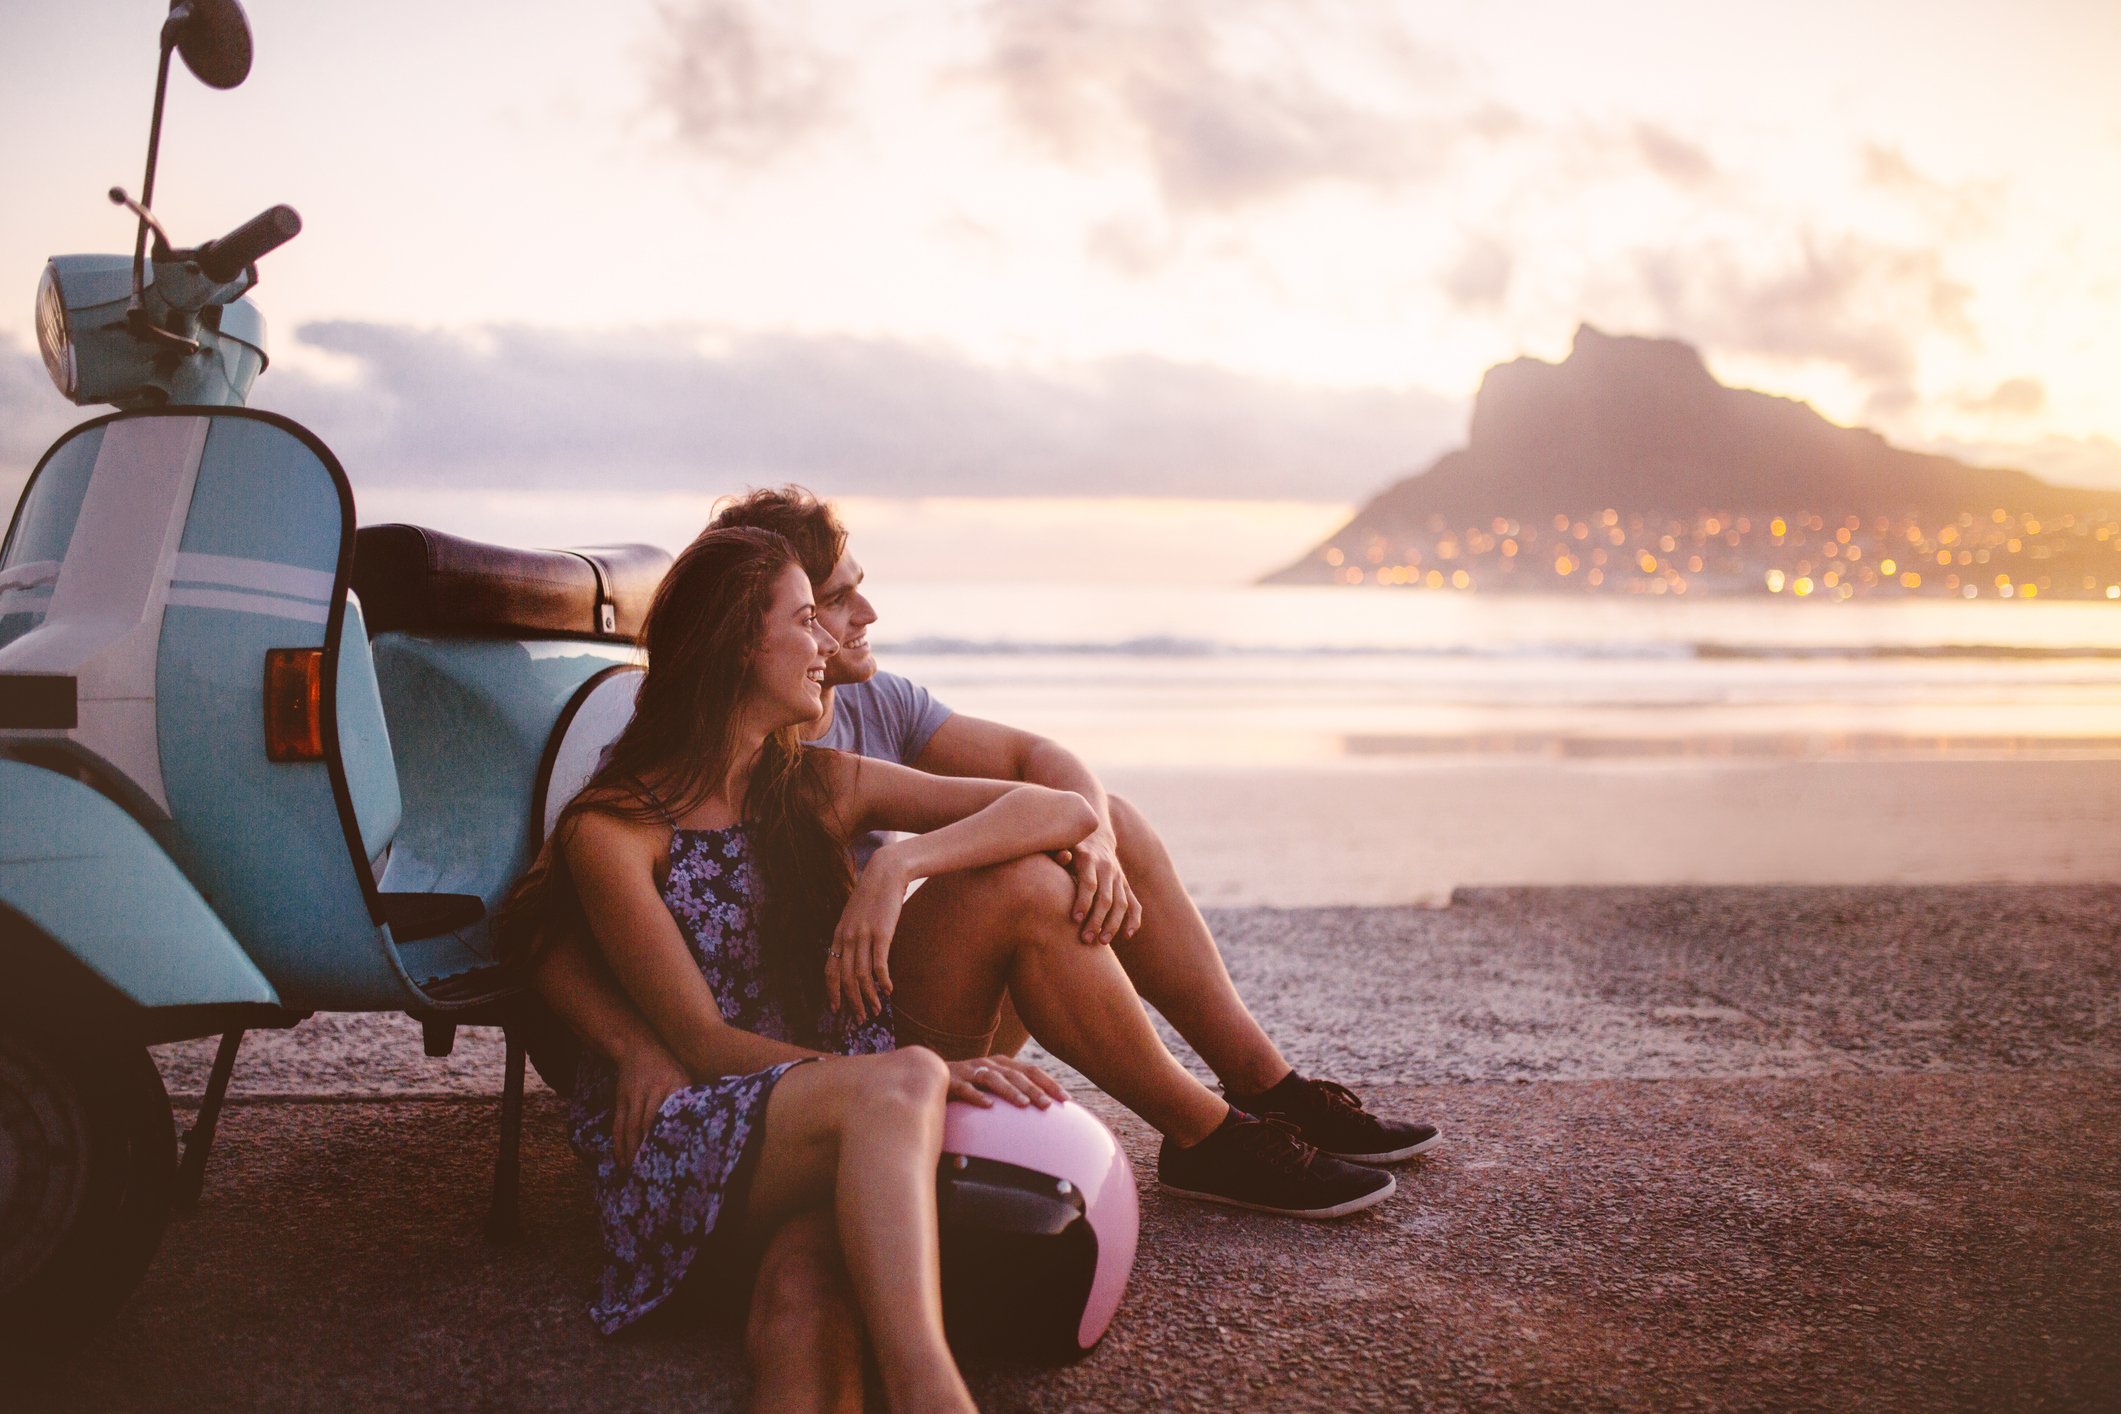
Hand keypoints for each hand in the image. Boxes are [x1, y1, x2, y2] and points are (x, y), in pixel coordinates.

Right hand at [612, 1040, 689, 1168]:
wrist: (640, 1046)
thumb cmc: (670, 1067)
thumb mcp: (685, 1077)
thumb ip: (692, 1100)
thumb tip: (705, 1128)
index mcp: (674, 1085)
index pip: (671, 1115)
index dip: (668, 1138)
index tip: (672, 1159)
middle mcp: (653, 1089)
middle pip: (647, 1125)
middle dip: (647, 1151)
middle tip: (651, 1174)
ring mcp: (634, 1094)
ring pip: (630, 1127)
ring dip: (631, 1152)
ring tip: (634, 1173)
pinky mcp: (621, 1098)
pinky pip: (618, 1124)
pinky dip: (618, 1144)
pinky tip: (621, 1160)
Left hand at [828, 856, 905, 1021]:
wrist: (886, 873)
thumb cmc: (873, 894)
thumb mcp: (855, 915)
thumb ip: (851, 934)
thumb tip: (854, 954)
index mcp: (838, 934)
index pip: (830, 971)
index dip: (832, 993)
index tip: (836, 1010)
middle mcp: (847, 937)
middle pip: (846, 979)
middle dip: (852, 1003)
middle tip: (860, 1019)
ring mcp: (863, 936)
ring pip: (862, 976)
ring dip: (869, 998)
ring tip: (876, 1011)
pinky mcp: (881, 934)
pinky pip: (879, 965)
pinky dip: (883, 982)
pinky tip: (888, 991)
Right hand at [945, 1053, 1068, 1108]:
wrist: (926, 1071)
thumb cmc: (965, 1084)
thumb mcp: (990, 1086)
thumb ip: (1010, 1094)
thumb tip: (1039, 1113)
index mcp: (1001, 1065)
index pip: (1031, 1071)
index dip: (1050, 1083)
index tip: (1067, 1099)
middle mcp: (988, 1064)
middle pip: (1016, 1075)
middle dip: (1034, 1089)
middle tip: (1048, 1106)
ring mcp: (970, 1071)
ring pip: (994, 1079)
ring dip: (1010, 1091)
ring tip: (1024, 1105)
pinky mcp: (952, 1081)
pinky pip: (966, 1089)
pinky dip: (977, 1096)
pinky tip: (987, 1106)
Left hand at [1063, 826, 1139, 945]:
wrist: (1096, 834)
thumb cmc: (1069, 846)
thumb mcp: (1062, 845)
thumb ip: (1060, 853)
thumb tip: (1064, 857)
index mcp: (1089, 859)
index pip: (1089, 883)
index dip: (1083, 901)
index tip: (1075, 919)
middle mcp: (1107, 868)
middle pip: (1105, 898)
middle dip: (1097, 920)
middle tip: (1086, 939)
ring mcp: (1119, 878)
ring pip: (1121, 904)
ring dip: (1113, 924)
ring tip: (1102, 942)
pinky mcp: (1125, 886)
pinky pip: (1134, 904)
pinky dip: (1134, 920)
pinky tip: (1127, 935)